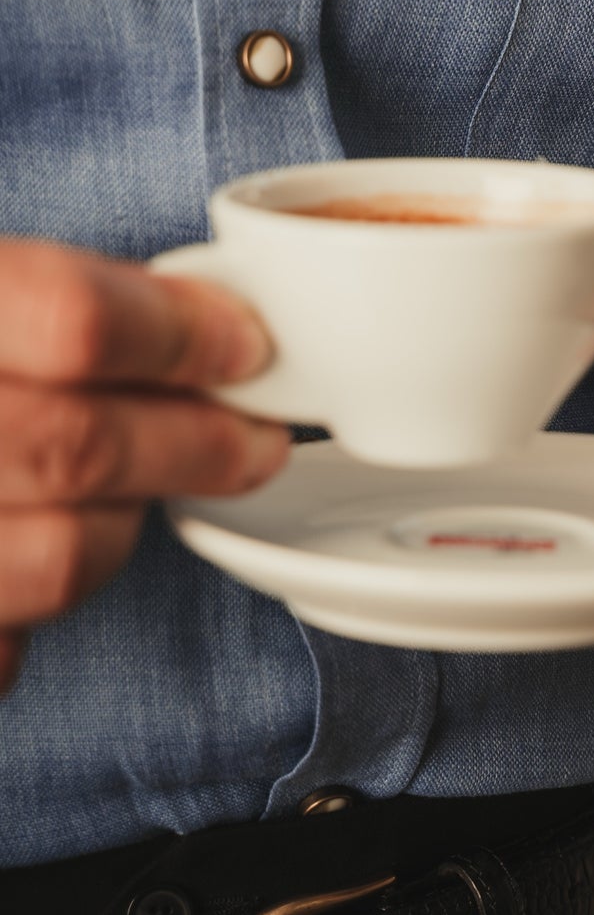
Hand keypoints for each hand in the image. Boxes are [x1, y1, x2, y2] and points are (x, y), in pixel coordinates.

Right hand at [0, 240, 290, 692]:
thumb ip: (36, 297)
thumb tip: (193, 322)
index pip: (71, 322)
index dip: (177, 335)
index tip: (240, 344)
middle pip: (76, 446)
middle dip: (193, 444)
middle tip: (250, 438)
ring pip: (51, 558)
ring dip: (117, 527)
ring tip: (134, 495)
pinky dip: (21, 616)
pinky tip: (17, 555)